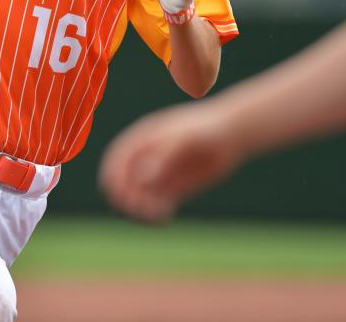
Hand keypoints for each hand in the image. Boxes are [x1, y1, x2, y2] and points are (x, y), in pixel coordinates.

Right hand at [99, 102, 241, 222]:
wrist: (232, 134)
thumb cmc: (206, 129)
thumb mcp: (183, 139)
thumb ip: (162, 156)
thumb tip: (141, 178)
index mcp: (141, 140)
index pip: (116, 160)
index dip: (113, 177)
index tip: (119, 193)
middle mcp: (146, 158)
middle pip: (124, 182)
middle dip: (126, 197)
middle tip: (138, 209)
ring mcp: (160, 174)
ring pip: (140, 197)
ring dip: (141, 210)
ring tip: (154, 216)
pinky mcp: (175, 189)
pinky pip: (159, 205)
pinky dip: (157, 214)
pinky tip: (165, 217)